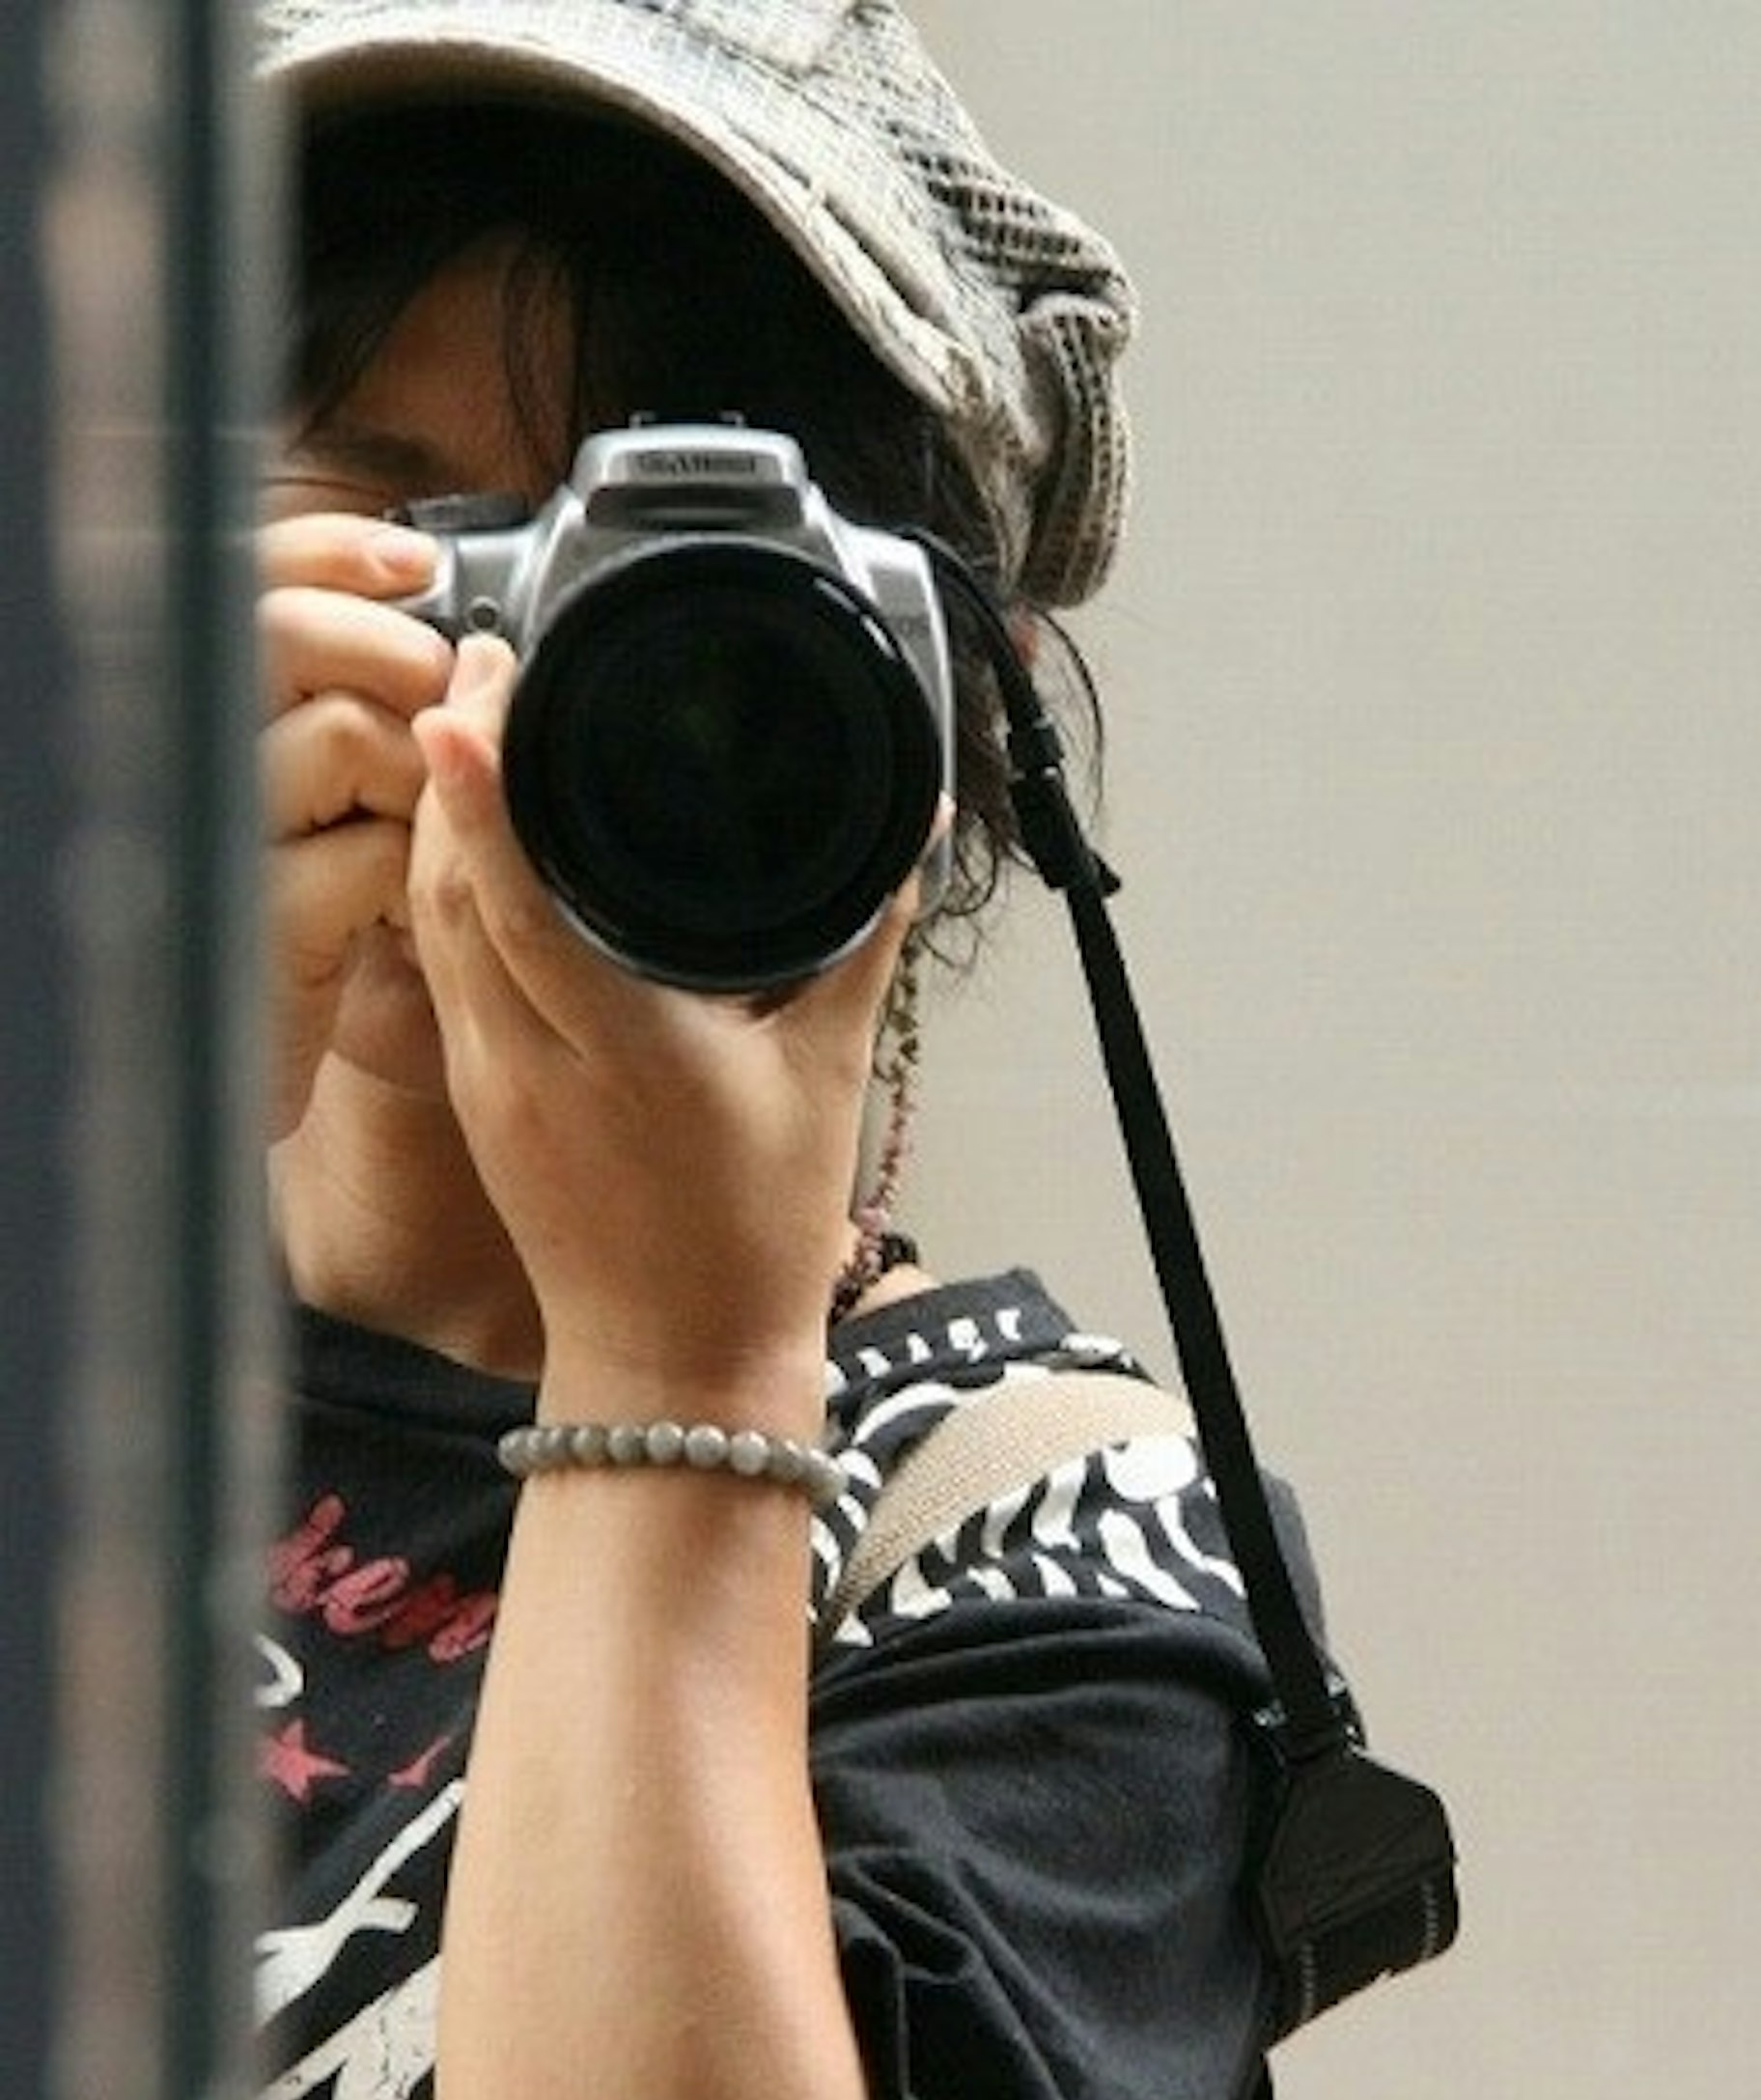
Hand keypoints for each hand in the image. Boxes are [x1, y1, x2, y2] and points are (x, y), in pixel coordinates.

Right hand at [257, 512, 455, 1137]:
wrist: (297, 1050)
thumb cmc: (344, 911)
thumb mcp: (361, 795)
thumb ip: (376, 703)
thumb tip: (458, 623)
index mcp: (218, 705)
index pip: (249, 579)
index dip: (328, 551)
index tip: (416, 559)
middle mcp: (199, 753)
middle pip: (282, 632)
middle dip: (391, 653)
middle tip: (441, 705)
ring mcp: (218, 834)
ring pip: (335, 736)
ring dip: (417, 782)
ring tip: (411, 836)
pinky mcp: (255, 919)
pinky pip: (363, 856)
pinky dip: (409, 879)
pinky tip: (395, 910)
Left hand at [403, 632, 923, 1409]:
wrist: (678, 1360)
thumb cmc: (757, 1234)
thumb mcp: (829, 1078)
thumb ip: (862, 940)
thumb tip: (913, 834)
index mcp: (624, 1052)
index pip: (524, 904)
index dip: (483, 800)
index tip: (467, 703)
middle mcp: (532, 1059)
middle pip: (454, 887)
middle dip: (456, 768)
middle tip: (490, 661)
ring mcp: (488, 1078)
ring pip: (430, 920)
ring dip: (439, 816)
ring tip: (475, 715)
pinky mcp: (472, 1093)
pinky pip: (439, 963)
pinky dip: (446, 883)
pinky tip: (470, 831)